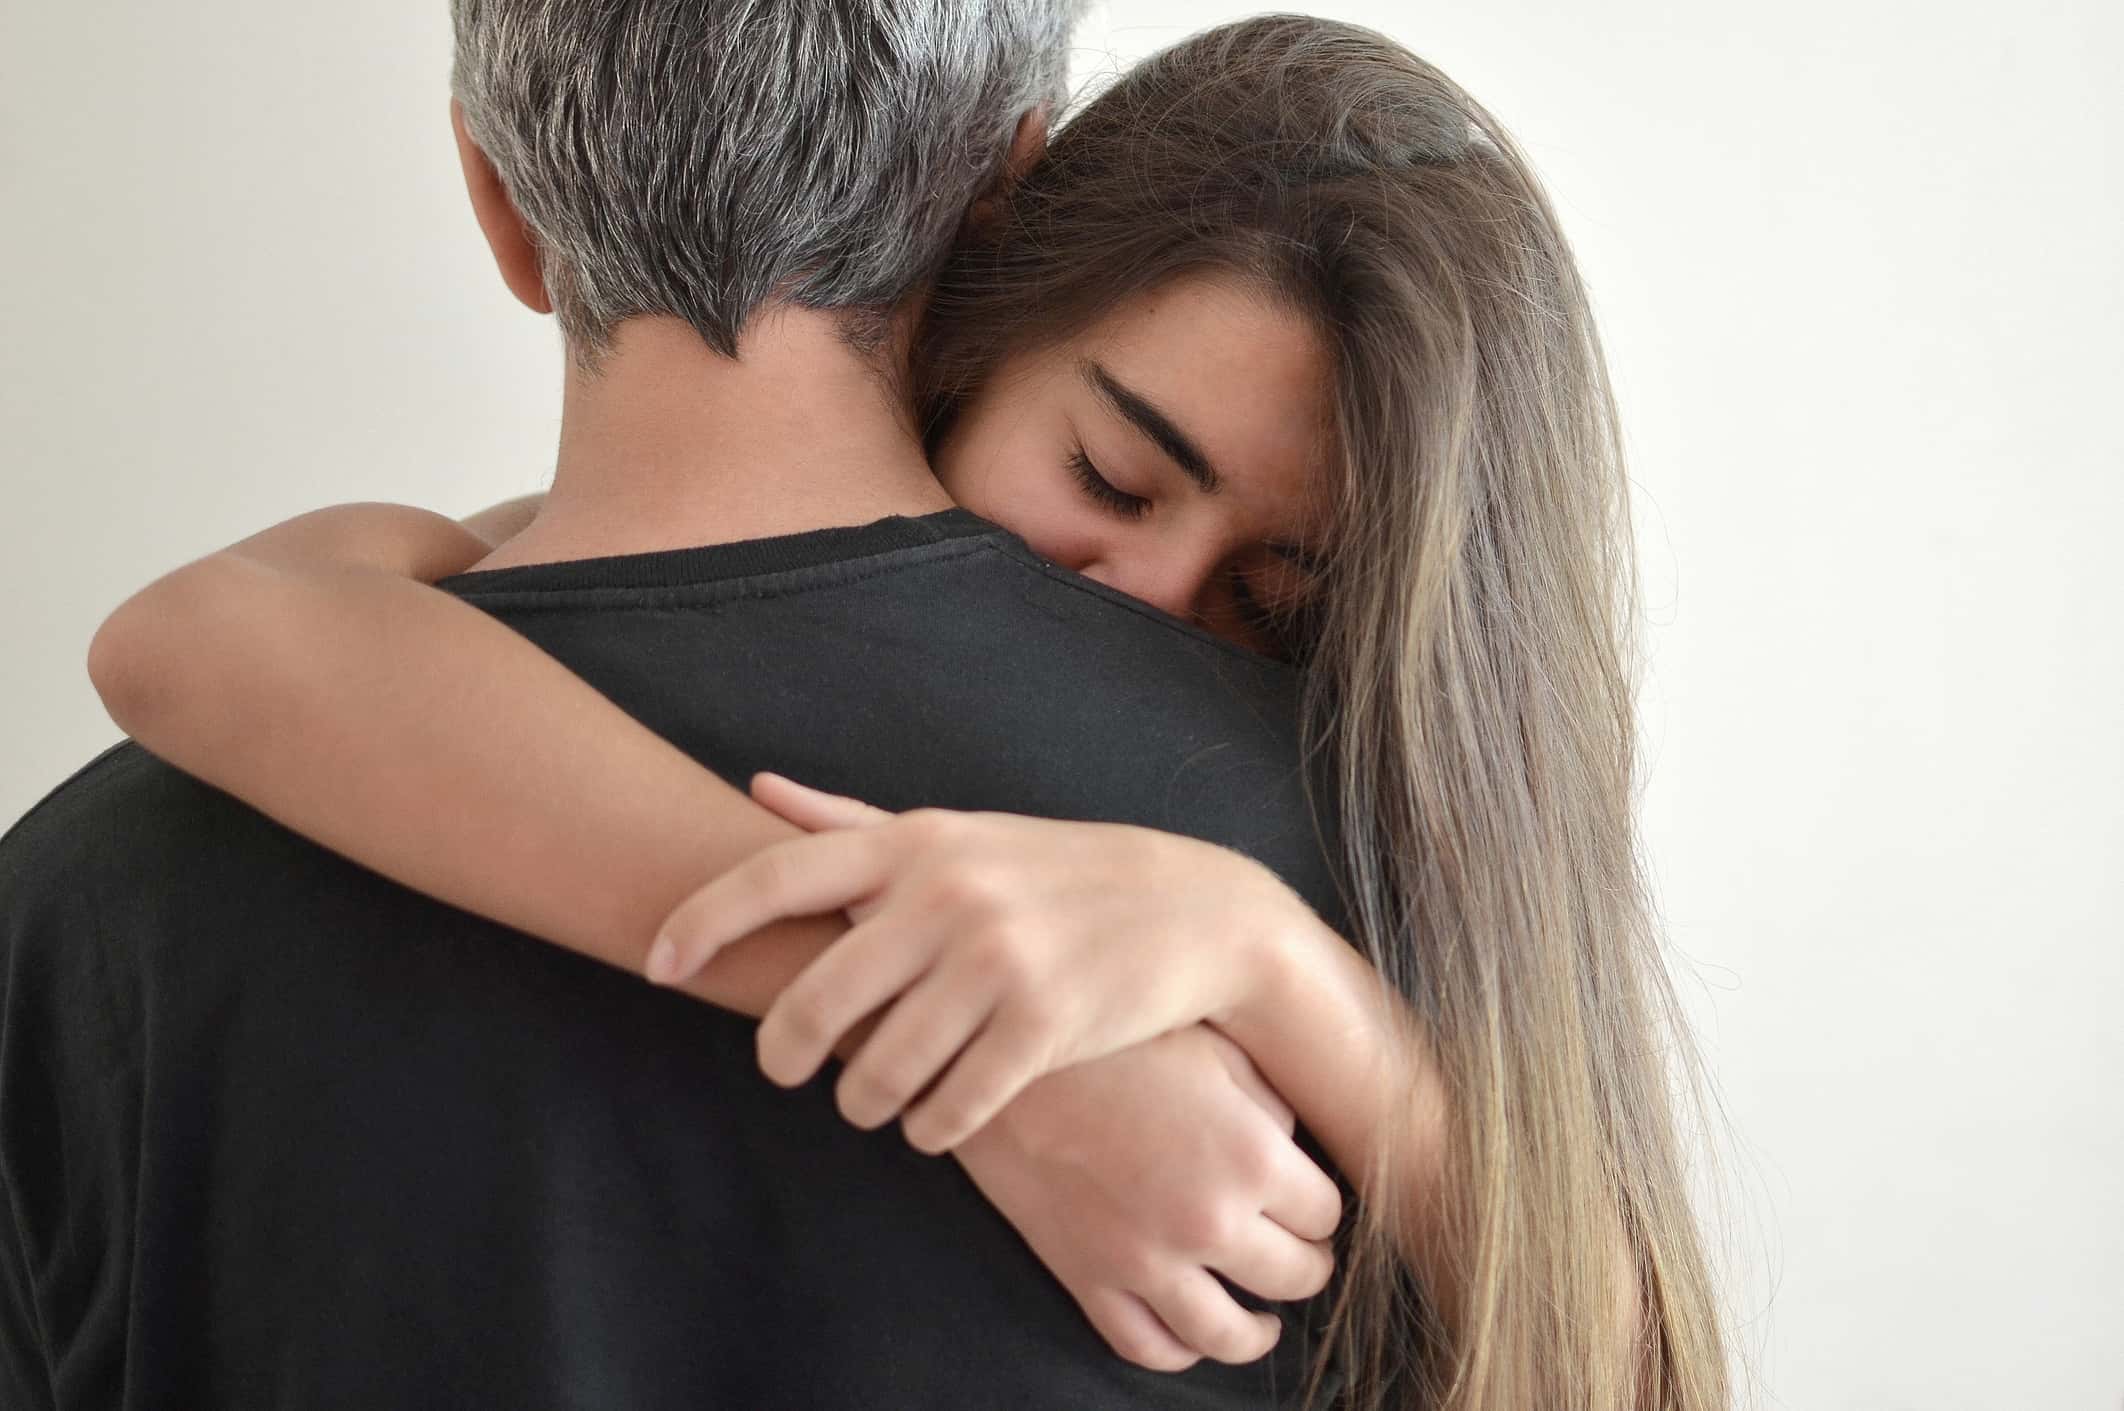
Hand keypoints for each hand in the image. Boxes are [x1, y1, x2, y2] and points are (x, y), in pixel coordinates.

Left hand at [646, 772, 1312, 1153]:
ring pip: (875, 1073)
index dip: (701, 923)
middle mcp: (947, 897)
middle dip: (783, 1052)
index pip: (776, 878)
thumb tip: (756, 790)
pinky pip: (948, 1110)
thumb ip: (853, 821)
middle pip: (813, 1003)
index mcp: (916, 843)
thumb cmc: (1054, 872)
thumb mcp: (955, 833)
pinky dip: (930, 1128)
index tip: (653, 965)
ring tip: (871, 1098)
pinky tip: (937, 1119)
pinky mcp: (1042, 1030)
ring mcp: (996, 964)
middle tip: (783, 1068)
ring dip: (862, 1102)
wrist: (1195, 910)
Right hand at [953, 1024, 1343, 1370]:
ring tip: (1265, 1316)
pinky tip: (1193, 1331)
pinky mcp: (1088, 1278)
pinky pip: (1145, 1345)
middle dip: (1307, 1264)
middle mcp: (1207, 1221)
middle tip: (1302, 1249)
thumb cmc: (1112, 1038)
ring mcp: (1145, 1261)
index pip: (1325, 1212)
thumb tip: (1289, 1145)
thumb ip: (1267, 1101)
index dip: (1323, 1206)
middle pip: (1294, 1277)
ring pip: (1228, 1335)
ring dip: (1258, 1330)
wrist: (1006, 1059)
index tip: (1311, 1199)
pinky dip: (1179, 1352)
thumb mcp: (1210, 1046)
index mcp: (1251, 1156)